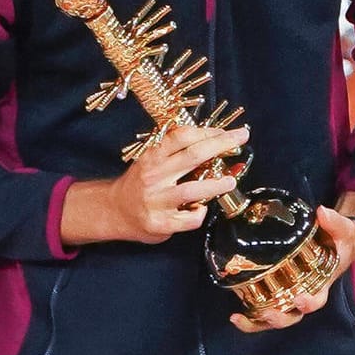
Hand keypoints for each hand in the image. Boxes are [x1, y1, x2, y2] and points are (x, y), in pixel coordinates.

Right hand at [59, 125, 248, 245]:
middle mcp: (153, 176)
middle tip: (240, 138)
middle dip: (221, 144)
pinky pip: (190, 218)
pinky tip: (201, 208)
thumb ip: (178, 156)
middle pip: (193, 155)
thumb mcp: (152, 163)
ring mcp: (157, 201)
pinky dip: (201, 212)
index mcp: (152, 157)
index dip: (207, 131)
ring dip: (217, 184)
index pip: (181, 136)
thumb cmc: (140, 184)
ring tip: (231, 181)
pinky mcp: (160, 223)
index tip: (227, 132)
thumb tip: (218, 149)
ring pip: (193, 190)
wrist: (114, 211)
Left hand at [230, 206, 354, 333]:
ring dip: (257, 321)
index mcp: (321, 285)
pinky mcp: (274, 291)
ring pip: (274, 317)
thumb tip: (321, 213)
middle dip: (278, 317)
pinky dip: (249, 316)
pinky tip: (234, 315)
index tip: (300, 299)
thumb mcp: (344, 230)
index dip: (309, 303)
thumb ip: (334, 223)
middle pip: (292, 316)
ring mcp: (288, 295)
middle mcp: (304, 295)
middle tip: (266, 312)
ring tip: (238, 318)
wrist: (335, 243)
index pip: (317, 300)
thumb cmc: (340, 241)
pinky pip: (262, 307)